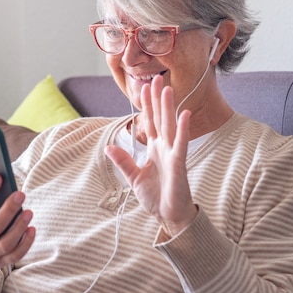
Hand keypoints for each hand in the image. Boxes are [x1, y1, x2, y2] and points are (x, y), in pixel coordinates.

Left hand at [105, 75, 197, 236]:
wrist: (169, 215)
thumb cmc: (156, 196)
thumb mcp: (134, 177)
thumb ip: (123, 162)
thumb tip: (108, 147)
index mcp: (154, 149)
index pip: (149, 122)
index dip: (146, 105)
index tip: (144, 87)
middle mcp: (164, 148)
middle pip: (159, 118)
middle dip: (157, 99)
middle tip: (156, 78)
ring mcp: (172, 154)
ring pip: (169, 126)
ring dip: (168, 107)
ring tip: (167, 89)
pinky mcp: (179, 164)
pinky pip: (180, 144)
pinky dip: (182, 129)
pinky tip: (184, 114)